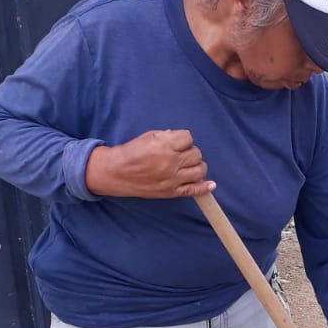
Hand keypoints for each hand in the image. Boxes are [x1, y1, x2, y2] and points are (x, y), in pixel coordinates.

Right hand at [85, 130, 215, 198]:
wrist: (117, 173)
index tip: (178, 143)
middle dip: (190, 152)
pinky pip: (194, 190)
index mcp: (164, 146)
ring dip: (197, 166)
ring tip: (188, 166)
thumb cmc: (132, 152)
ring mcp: (172, 179)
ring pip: (199, 170)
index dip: (184, 139)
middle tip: (181, 155)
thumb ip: (168, 137)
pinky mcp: (171, 192)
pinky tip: (210, 185)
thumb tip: (183, 141)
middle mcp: (170, 162)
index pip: (188, 138)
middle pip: (196, 154)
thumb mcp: (149, 136)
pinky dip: (204, 187)